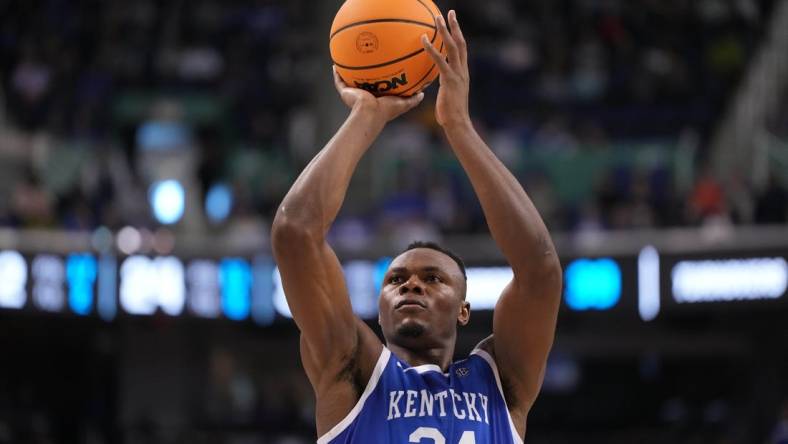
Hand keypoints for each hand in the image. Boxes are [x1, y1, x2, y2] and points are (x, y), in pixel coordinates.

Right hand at [333, 67, 423, 122]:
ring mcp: (354, 94)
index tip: (382, 68)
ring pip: (349, 80)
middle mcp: (365, 95)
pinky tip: (335, 65)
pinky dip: (336, 74)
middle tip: (365, 59)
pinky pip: (338, 81)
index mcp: (377, 98)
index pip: (378, 86)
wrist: (370, 113)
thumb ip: (412, 100)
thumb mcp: (403, 104)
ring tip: (346, 58)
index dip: (379, 78)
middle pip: (363, 82)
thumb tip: (423, 94)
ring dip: (347, 72)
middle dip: (363, 73)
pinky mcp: (345, 93)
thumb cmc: (386, 110)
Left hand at [421, 10, 470, 127]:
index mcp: (462, 73)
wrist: (457, 124)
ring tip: (437, 18)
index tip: (454, 23)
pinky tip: (423, 39)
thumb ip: (441, 87)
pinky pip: (440, 60)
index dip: (459, 35)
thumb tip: (430, 85)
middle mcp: (462, 70)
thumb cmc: (450, 115)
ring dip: (445, 30)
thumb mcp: (446, 97)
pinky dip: (431, 48)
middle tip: (449, 12)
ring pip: (452, 47)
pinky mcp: (450, 80)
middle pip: (460, 43)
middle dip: (455, 26)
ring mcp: (457, 74)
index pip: (462, 50)